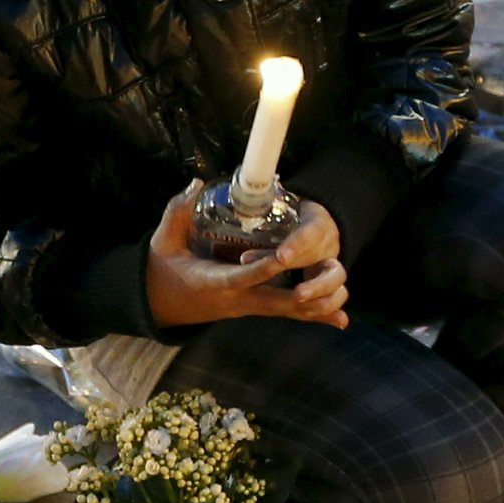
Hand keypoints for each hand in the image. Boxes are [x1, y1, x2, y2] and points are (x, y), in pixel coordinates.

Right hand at [142, 186, 349, 330]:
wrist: (159, 304)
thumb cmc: (162, 269)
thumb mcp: (163, 241)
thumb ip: (178, 211)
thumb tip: (196, 183)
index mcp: (214, 281)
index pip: (243, 276)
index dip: (264, 267)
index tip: (284, 256)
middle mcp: (236, 299)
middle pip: (276, 301)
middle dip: (306, 293)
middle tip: (331, 277)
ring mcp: (246, 307)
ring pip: (286, 311)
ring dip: (315, 308)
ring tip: (343, 304)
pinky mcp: (252, 308)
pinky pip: (286, 314)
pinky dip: (313, 316)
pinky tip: (340, 319)